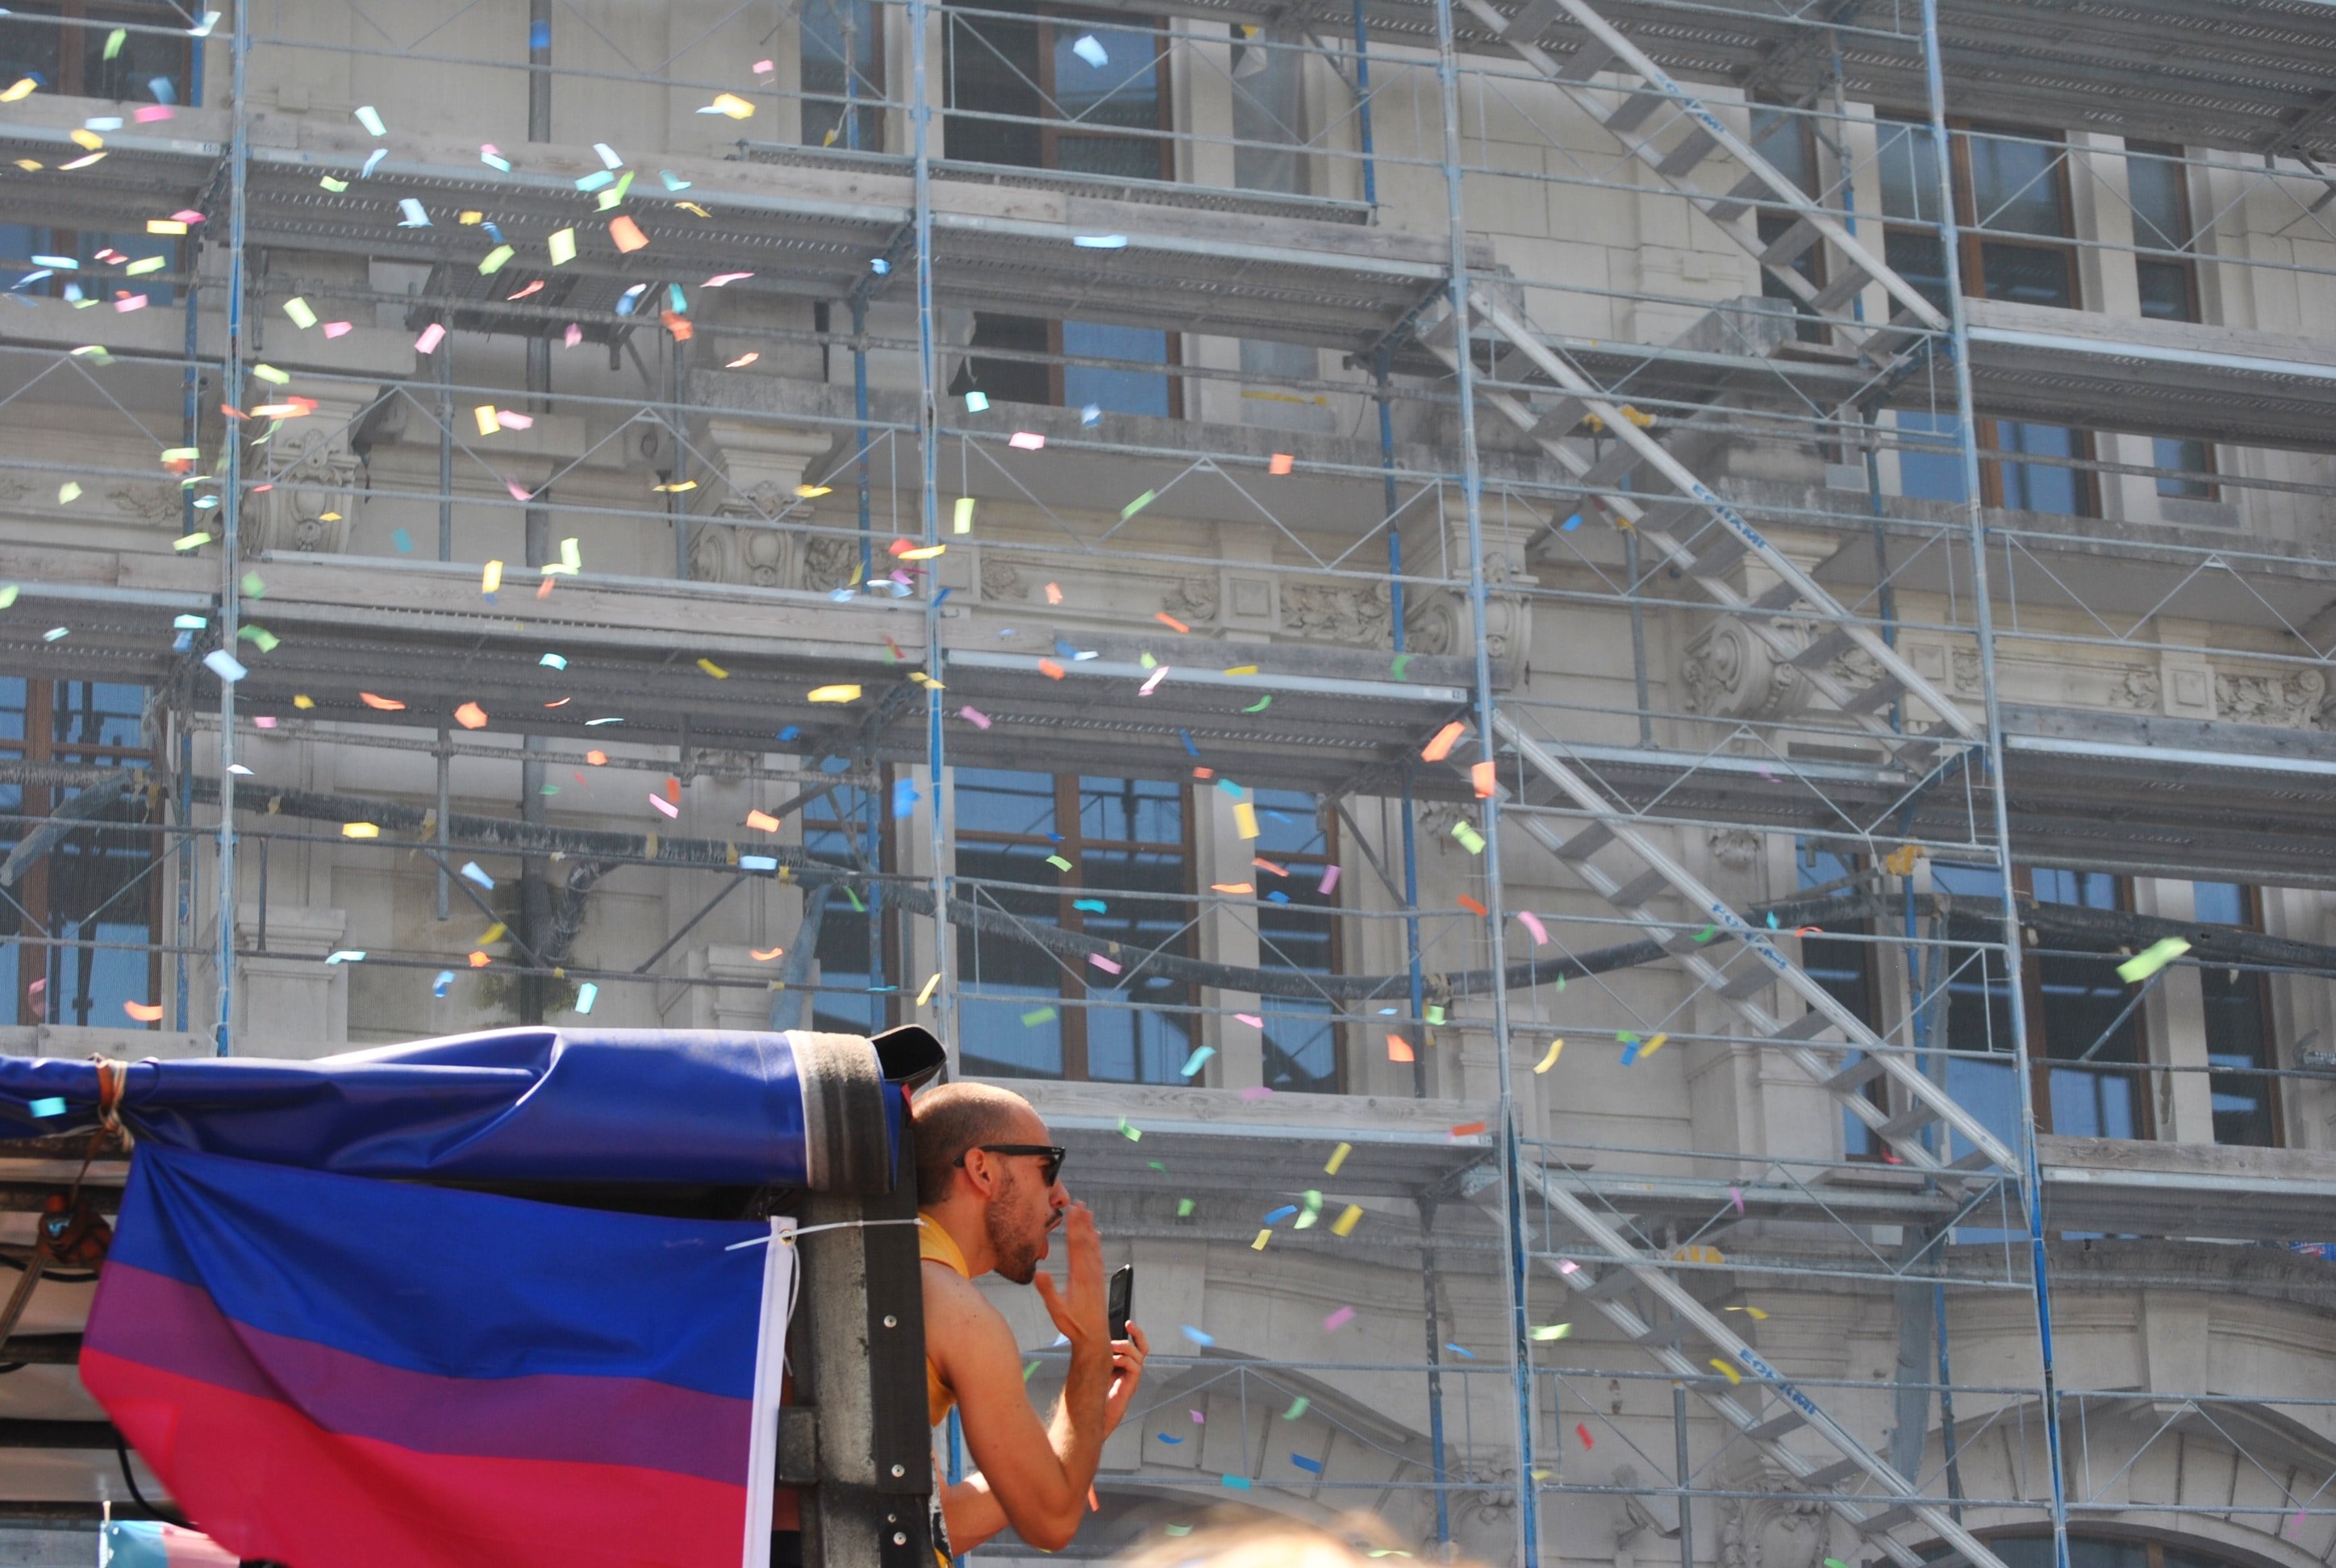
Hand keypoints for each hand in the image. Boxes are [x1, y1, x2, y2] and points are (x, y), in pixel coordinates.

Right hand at [1030, 1203, 1107, 1353]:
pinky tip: (1097, 1237)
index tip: (1073, 1211)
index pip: (1076, 1246)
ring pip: (1094, 1248)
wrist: (1094, 1338)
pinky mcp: (1099, 1281)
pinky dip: (1097, 1244)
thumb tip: (1038, 1273)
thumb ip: (1048, 1292)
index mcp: (1080, 1277)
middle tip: (1081, 1204)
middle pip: (1086, 1243)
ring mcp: (1096, 1277)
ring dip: (1090, 1230)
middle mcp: (1090, 1273)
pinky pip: (1099, 1257)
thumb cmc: (1074, 1326)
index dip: (1074, 1227)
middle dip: (1082, 1223)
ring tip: (1089, 1214)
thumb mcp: (1057, 1311)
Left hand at [1103, 1320, 1148, 1432]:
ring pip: (1138, 1356)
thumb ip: (1098, 1358)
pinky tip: (1112, 1362)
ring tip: (1111, 1348)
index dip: (1135, 1334)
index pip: (1135, 1347)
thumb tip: (1089, 1338)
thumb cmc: (1093, 1396)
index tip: (1128, 1323)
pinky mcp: (1131, 1387)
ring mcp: (1132, 1379)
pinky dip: (1123, 1361)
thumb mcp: (1095, 1371)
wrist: (1094, 1418)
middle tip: (1129, 1325)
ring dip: (1124, 1348)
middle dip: (1137, 1334)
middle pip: (1143, 1349)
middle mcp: (1130, 1371)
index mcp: (1123, 1366)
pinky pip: (1135, 1367)